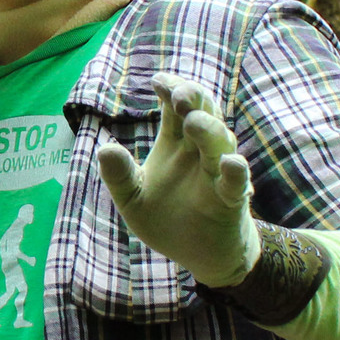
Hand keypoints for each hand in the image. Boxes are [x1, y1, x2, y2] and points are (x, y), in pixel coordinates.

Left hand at [96, 74, 258, 287]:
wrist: (201, 256)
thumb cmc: (167, 220)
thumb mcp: (133, 200)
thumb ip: (119, 176)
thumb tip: (104, 149)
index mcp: (175, 144)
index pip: (174, 107)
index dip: (171, 90)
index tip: (158, 82)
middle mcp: (198, 151)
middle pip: (201, 113)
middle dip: (192, 99)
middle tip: (179, 95)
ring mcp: (217, 172)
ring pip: (219, 142)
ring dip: (209, 129)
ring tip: (195, 122)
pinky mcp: (232, 199)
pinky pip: (236, 182)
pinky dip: (235, 171)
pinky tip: (229, 163)